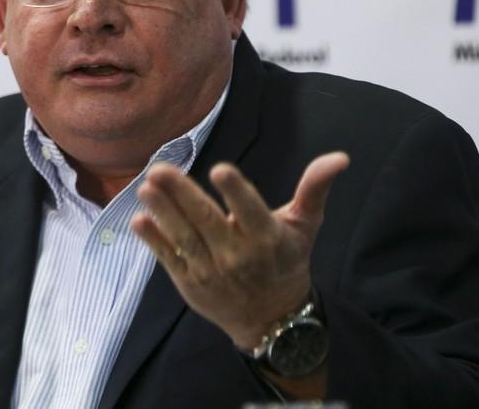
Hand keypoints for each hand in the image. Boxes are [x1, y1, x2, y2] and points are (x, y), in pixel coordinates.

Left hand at [131, 152, 348, 348]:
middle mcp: (238, 257)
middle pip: (207, 222)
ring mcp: (211, 271)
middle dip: (182, 195)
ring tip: (145, 188)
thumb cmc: (287, 261)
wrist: (272, 320)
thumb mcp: (305, 226)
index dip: (235, 192)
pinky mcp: (190, 282)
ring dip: (162, 213)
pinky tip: (137, 220)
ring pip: (184, 238)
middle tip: (160, 169)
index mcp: (267, 239)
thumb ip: (314, 189)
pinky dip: (153, 241)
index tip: (220, 168)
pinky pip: (169, 258)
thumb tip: (340, 157)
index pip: (250, 212)